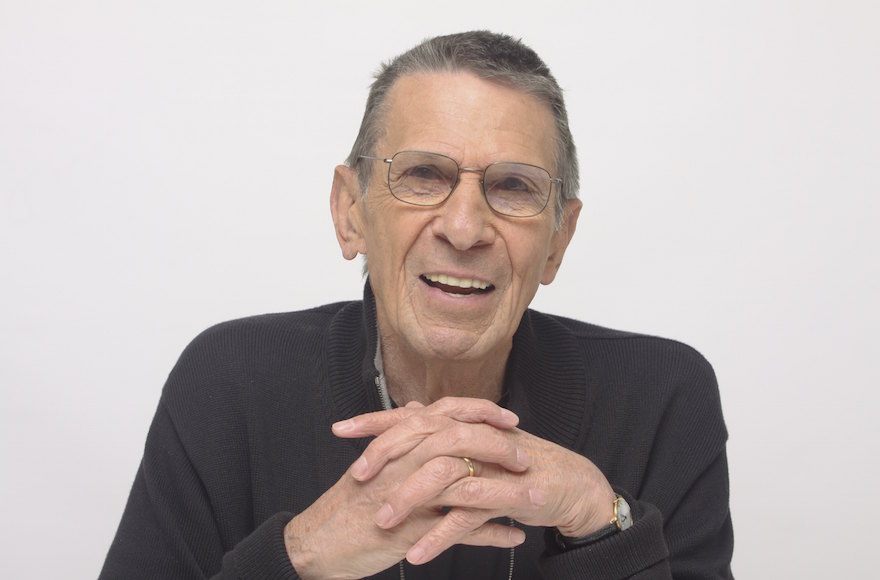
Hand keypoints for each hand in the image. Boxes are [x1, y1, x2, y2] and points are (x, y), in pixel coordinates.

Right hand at [283, 399, 526, 578]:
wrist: (318, 542)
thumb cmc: (347, 504)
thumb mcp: (373, 461)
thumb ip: (398, 433)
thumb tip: (419, 409)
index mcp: (398, 444)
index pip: (446, 415)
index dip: (481, 413)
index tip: (508, 418)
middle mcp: (404, 463)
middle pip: (460, 441)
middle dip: (498, 446)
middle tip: (524, 457)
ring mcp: (408, 496)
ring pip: (465, 483)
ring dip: (504, 490)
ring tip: (532, 497)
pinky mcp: (411, 531)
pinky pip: (460, 531)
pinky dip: (492, 534)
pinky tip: (515, 536)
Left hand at [335, 397, 615, 564]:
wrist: (572, 485)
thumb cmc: (521, 466)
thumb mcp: (480, 445)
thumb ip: (446, 429)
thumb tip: (415, 410)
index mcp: (463, 424)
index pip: (412, 416)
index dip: (375, 420)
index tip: (339, 428)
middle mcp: (474, 437)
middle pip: (422, 438)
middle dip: (385, 457)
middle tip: (356, 479)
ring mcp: (491, 465)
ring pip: (441, 476)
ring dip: (408, 500)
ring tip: (381, 524)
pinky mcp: (507, 495)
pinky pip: (467, 516)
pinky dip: (440, 535)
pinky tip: (416, 554)